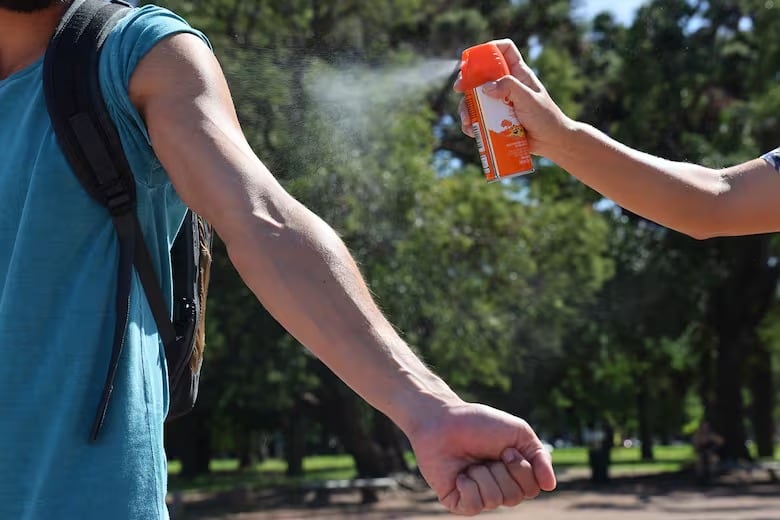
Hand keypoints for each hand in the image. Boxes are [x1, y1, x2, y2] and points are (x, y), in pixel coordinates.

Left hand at [406, 401, 555, 515]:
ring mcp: (477, 496)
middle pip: (514, 496)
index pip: (532, 488)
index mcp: (513, 474)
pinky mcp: (457, 501)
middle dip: (502, 471)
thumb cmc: (479, 424)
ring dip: (483, 475)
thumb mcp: (518, 433)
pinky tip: (460, 474)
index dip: (521, 469)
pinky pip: (474, 505)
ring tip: (471, 461)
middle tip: (487, 453)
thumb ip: (540, 457)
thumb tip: (550, 486)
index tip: (506, 448)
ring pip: (494, 500)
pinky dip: (469, 486)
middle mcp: (497, 487)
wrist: (443, 420)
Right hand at [454, 38, 573, 158]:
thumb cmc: (546, 118)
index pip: (504, 50)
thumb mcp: (529, 99)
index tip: (475, 60)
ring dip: (466, 107)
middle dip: (467, 80)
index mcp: (518, 73)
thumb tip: (485, 87)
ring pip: (476, 98)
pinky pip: (478, 118)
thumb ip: (510, 88)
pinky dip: (471, 124)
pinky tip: (471, 130)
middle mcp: (507, 85)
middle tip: (458, 88)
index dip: (490, 49)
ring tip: (467, 120)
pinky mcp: (496, 119)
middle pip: (482, 74)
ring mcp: (500, 102)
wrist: (551, 142)